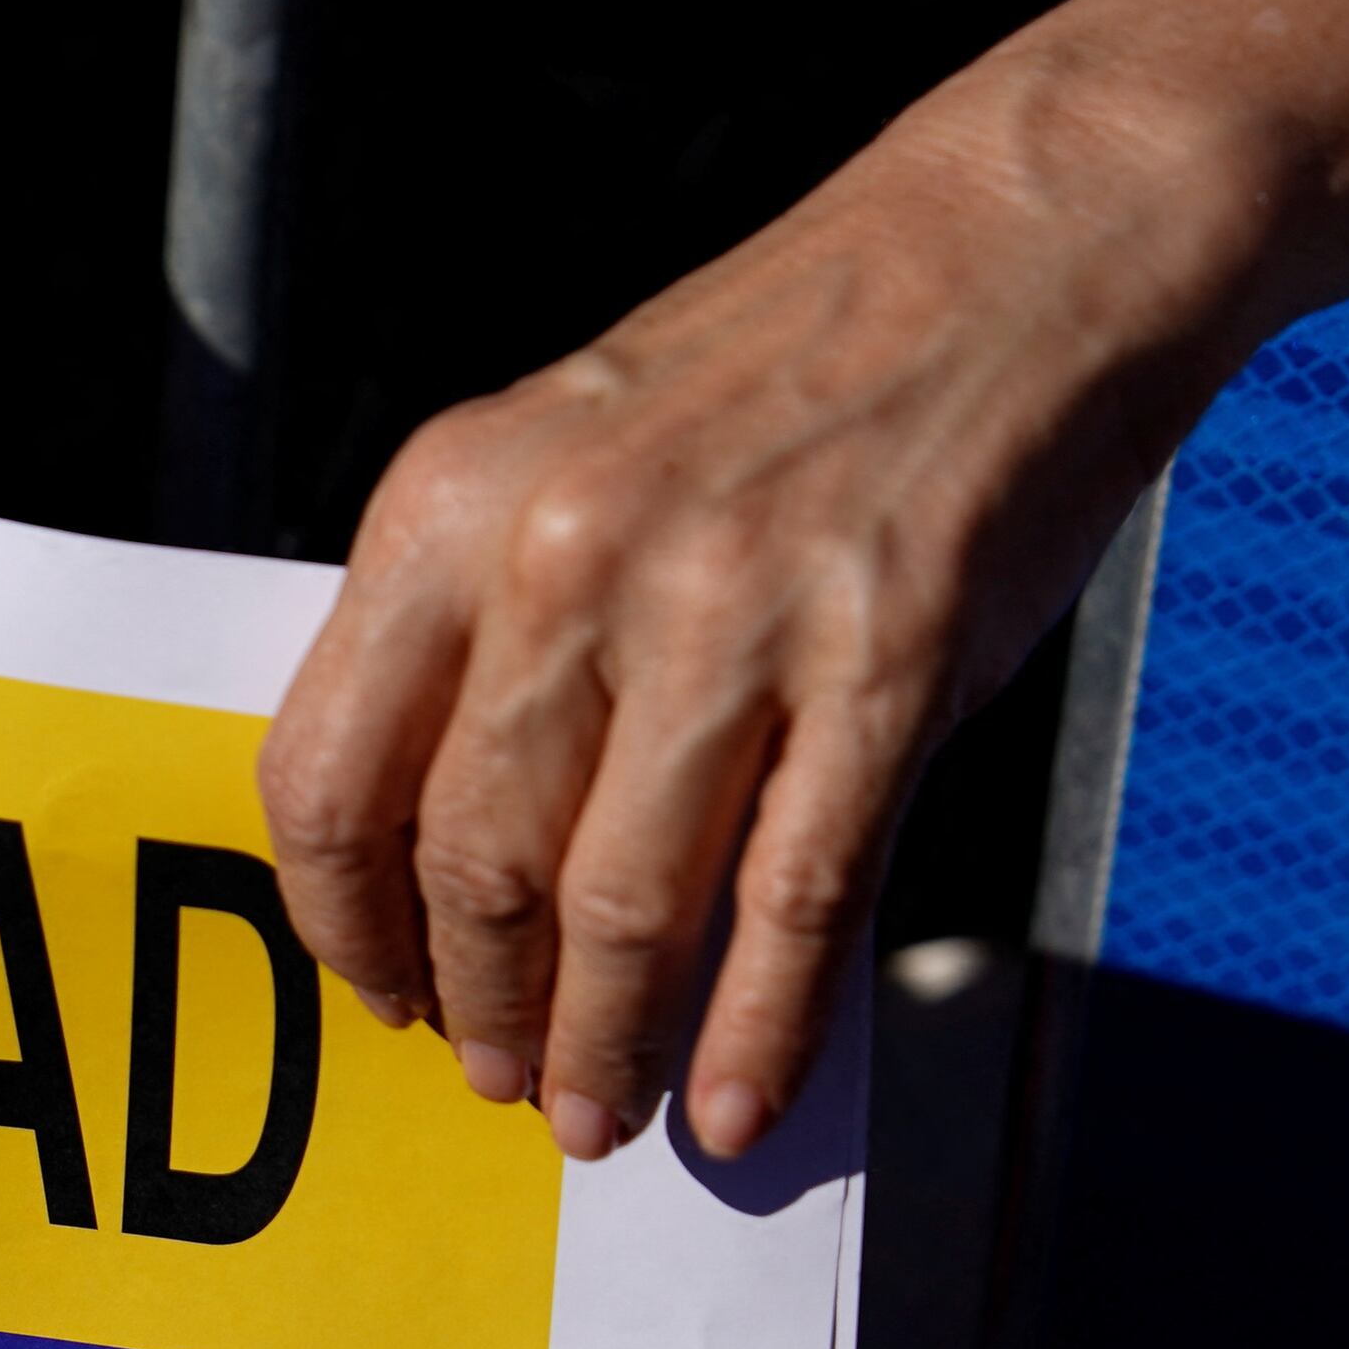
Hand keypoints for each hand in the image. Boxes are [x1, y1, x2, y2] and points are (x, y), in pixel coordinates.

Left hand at [256, 49, 1275, 1162]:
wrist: (1022, 238)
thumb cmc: (791, 365)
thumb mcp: (575, 454)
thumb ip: (499, 628)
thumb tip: (450, 856)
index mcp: (456, 502)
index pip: (326, 773)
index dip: (345, 923)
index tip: (381, 994)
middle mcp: (569, 556)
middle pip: (470, 865)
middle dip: (481, 1008)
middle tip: (502, 1077)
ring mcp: (730, 614)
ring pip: (620, 908)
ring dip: (603, 1045)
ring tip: (600, 1110)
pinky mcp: (882, 663)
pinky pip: (793, 901)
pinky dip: (759, 1030)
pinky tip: (736, 1102)